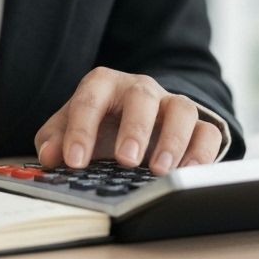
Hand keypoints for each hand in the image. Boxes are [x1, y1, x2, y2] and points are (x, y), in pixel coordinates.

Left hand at [34, 67, 222, 175]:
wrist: (135, 122)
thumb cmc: (100, 125)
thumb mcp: (71, 128)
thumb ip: (55, 139)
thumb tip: (50, 155)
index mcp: (103, 84)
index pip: (89, 100)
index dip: (80, 130)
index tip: (73, 161)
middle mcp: (139, 88)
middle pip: (141, 97)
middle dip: (134, 128)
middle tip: (125, 161)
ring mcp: (171, 104)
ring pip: (181, 109)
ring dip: (173, 141)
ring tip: (160, 172)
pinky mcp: (198, 124)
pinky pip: (208, 132)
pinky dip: (202, 152)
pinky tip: (187, 174)